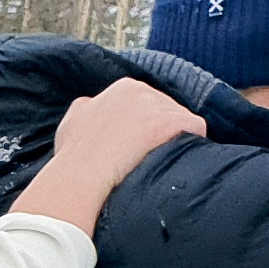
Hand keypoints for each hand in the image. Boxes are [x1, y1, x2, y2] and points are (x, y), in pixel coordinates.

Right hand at [8, 76, 210, 233]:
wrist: (80, 178)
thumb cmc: (74, 158)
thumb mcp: (72, 123)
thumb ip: (87, 109)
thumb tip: (91, 106)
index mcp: (121, 89)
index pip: (146, 103)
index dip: (143, 127)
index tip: (136, 147)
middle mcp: (143, 91)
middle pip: (165, 110)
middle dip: (159, 133)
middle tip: (147, 158)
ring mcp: (160, 105)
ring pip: (180, 121)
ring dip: (174, 141)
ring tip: (159, 163)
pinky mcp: (175, 121)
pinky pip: (196, 129)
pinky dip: (194, 144)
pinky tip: (178, 161)